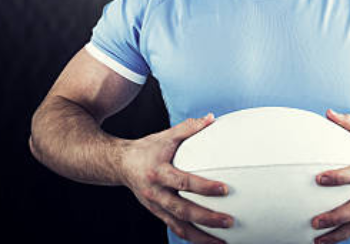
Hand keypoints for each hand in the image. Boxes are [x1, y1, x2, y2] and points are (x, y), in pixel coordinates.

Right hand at [121, 113, 233, 243]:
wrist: (120, 164)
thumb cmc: (148, 148)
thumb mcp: (166, 135)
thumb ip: (189, 128)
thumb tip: (211, 118)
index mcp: (158, 172)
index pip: (183, 182)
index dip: (203, 187)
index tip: (224, 189)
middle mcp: (155, 193)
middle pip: (182, 210)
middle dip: (206, 218)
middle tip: (229, 221)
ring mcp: (155, 206)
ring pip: (179, 227)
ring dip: (201, 237)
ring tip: (224, 243)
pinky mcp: (157, 213)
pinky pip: (175, 229)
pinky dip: (192, 238)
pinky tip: (209, 241)